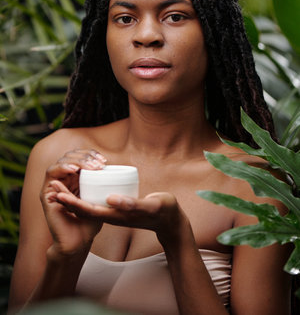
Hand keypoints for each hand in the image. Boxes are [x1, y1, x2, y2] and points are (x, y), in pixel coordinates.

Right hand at [40, 149, 106, 256]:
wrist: (78, 241)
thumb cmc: (92, 222)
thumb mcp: (101, 199)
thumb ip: (106, 187)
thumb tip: (120, 173)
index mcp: (76, 178)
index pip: (80, 155)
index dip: (90, 154)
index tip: (104, 161)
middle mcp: (64, 179)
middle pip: (71, 154)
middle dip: (84, 155)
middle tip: (98, 164)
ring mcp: (54, 185)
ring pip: (61, 161)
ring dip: (75, 161)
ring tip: (88, 167)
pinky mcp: (46, 193)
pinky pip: (51, 174)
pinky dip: (62, 169)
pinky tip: (74, 170)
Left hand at [49, 186, 188, 244]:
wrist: (171, 221)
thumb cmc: (164, 211)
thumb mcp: (151, 206)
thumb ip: (133, 204)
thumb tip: (110, 200)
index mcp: (117, 216)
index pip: (88, 211)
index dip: (71, 203)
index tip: (56, 193)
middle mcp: (113, 216)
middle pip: (84, 209)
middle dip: (66, 199)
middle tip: (51, 185)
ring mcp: (115, 213)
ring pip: (89, 206)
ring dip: (73, 198)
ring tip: (60, 185)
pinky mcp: (118, 209)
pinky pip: (97, 203)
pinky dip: (85, 197)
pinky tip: (82, 186)